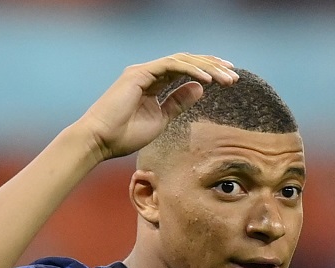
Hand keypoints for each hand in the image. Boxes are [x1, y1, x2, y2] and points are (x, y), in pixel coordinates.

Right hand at [79, 53, 238, 160]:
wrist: (100, 141)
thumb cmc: (124, 135)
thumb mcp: (160, 119)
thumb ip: (178, 102)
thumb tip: (200, 88)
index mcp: (153, 83)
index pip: (185, 70)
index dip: (208, 72)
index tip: (227, 79)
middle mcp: (149, 72)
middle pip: (187, 62)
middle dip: (212, 66)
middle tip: (234, 76)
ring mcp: (144, 71)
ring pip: (182, 60)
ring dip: (206, 68)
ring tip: (226, 78)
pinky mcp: (139, 74)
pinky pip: (171, 66)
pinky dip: (191, 70)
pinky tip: (207, 80)